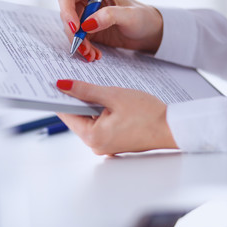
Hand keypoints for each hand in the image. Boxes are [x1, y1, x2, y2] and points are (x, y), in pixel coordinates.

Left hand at [56, 79, 177, 154]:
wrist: (173, 128)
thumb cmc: (148, 114)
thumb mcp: (113, 96)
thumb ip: (85, 90)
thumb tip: (62, 85)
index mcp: (93, 137)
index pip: (67, 115)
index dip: (60, 98)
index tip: (54, 84)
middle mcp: (96, 145)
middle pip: (77, 118)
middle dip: (75, 100)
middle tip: (72, 80)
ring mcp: (104, 145)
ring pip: (88, 121)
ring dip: (88, 105)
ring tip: (91, 88)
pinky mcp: (113, 142)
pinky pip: (99, 125)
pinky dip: (98, 112)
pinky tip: (104, 100)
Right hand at [59, 0, 162, 60]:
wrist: (150, 34)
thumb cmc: (144, 18)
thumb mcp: (129, 15)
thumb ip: (109, 16)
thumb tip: (88, 23)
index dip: (67, 12)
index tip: (76, 29)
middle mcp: (89, 3)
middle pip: (69, 16)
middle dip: (74, 35)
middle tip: (83, 48)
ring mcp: (89, 18)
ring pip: (74, 31)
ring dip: (80, 45)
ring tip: (90, 55)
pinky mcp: (91, 32)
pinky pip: (81, 41)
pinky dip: (85, 50)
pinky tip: (94, 55)